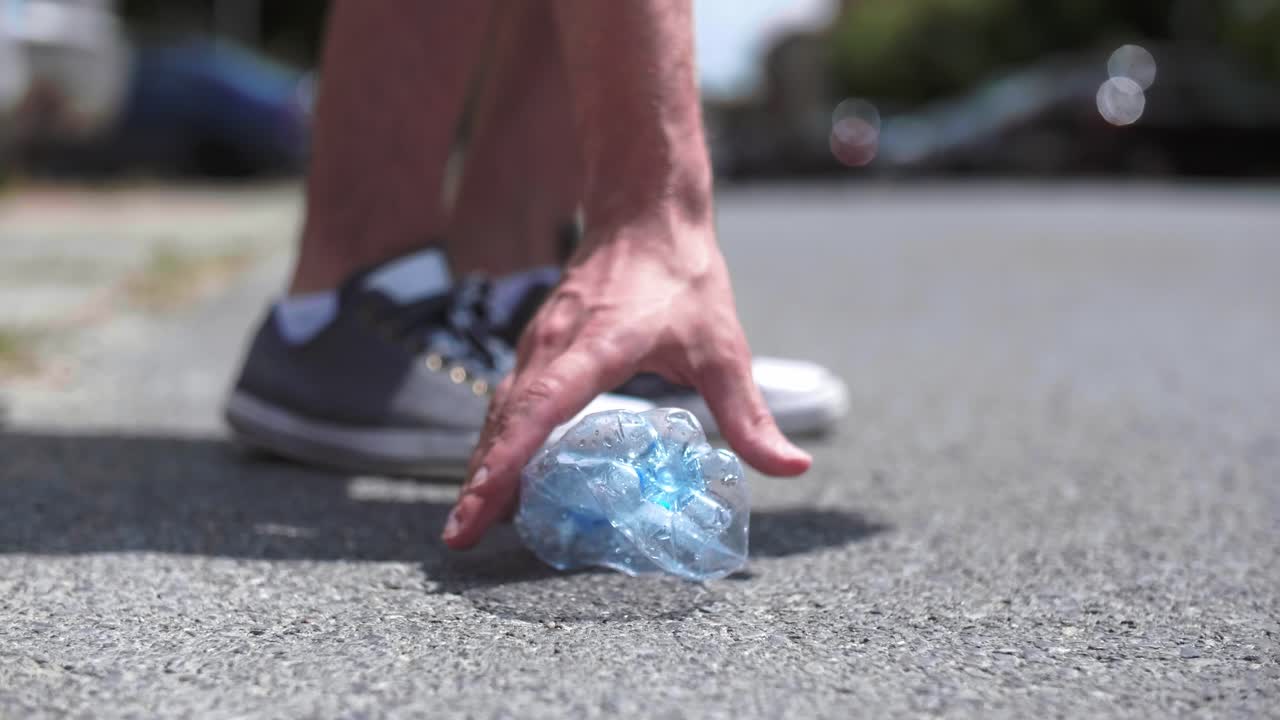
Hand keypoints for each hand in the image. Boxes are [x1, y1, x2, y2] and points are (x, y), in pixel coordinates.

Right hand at [441, 220, 811, 548]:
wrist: (646, 213)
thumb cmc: (683, 278)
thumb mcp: (724, 348)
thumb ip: (748, 414)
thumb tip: (792, 466)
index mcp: (596, 347)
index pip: (541, 409)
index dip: (510, 459)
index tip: (483, 502)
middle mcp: (554, 346)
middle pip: (506, 420)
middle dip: (481, 481)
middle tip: (460, 537)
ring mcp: (539, 343)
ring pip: (500, 410)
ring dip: (482, 463)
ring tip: (470, 521)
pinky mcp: (538, 344)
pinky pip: (509, 399)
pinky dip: (497, 439)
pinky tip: (497, 472)